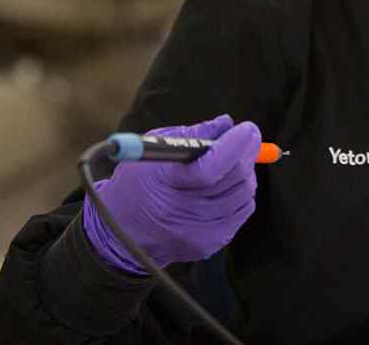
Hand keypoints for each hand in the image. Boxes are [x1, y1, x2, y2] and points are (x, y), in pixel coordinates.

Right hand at [83, 114, 260, 274]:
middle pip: (233, 180)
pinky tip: (229, 185)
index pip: (210, 168)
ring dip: (246, 172)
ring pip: (243, 195)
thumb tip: (227, 124)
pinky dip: (242, 194)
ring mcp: (195, 232)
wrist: (120, 232)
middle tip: (248, 138)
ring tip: (235, 161)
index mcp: (163, 184)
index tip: (248, 128)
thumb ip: (192, 134)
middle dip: (247, 153)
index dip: (235, 146)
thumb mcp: (154, 149)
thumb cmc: (138, 181)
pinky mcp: (206, 244)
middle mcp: (180, 212)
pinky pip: (241, 212)